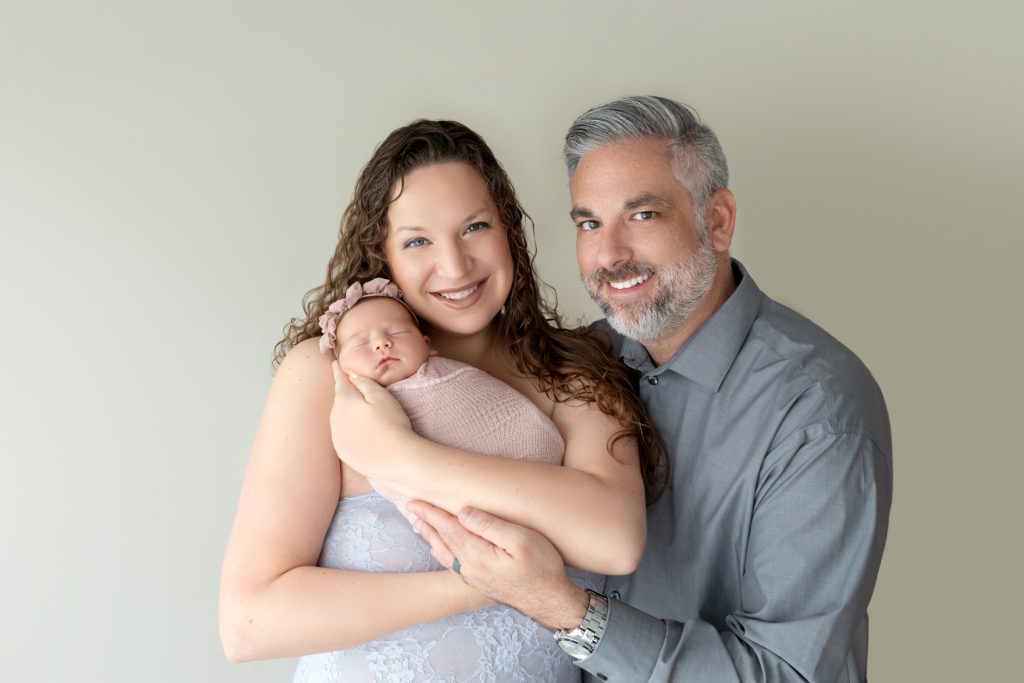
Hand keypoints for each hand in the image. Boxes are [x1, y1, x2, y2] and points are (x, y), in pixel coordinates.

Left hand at [330, 361, 413, 475]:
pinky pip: (341, 435)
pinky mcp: (342, 451)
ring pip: (339, 418)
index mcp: (344, 399)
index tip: (334, 364)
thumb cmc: (392, 423)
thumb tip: (351, 374)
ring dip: (345, 413)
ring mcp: (337, 436)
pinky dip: (347, 430)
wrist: (395, 458)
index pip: (339, 380)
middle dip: (344, 394)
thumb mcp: (381, 396)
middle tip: (354, 390)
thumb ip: (363, 382)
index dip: (337, 371)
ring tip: (360, 414)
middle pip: (339, 400)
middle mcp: (335, 417)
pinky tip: (359, 432)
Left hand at [407, 500, 588, 629]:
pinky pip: (452, 563)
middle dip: (425, 522)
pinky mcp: (479, 582)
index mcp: (477, 554)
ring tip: (418, 524)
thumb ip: (490, 525)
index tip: (414, 501)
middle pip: (441, 540)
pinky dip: (440, 551)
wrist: (550, 602)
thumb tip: (464, 512)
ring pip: (444, 553)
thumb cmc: (542, 568)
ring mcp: (473, 577)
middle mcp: (469, 568)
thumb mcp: (521, 540)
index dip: (431, 513)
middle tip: (409, 508)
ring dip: (429, 537)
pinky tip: (439, 549)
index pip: (448, 527)